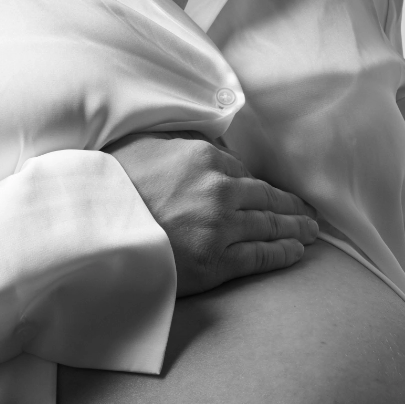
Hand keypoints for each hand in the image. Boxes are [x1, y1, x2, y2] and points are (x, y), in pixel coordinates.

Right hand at [107, 133, 317, 295]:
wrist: (93, 232)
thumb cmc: (111, 187)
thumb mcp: (141, 146)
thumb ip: (175, 142)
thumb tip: (198, 142)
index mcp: (202, 158)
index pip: (242, 171)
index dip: (257, 184)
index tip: (270, 192)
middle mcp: (219, 190)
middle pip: (266, 197)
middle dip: (290, 206)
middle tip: (308, 212)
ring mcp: (221, 227)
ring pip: (269, 226)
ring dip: (295, 228)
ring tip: (310, 231)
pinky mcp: (217, 261)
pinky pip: (260, 256)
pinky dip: (282, 253)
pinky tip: (296, 251)